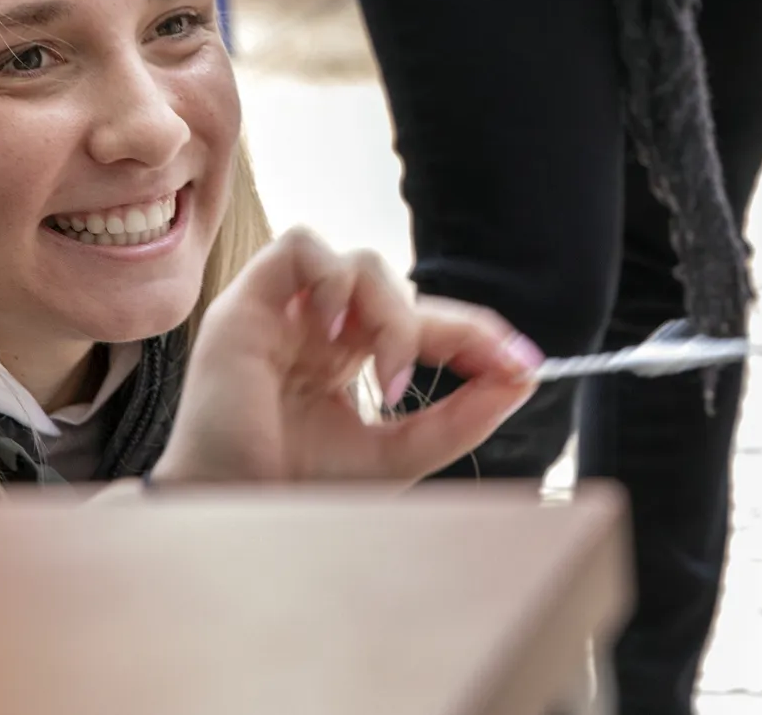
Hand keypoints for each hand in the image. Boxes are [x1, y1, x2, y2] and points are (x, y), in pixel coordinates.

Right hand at [149, 228, 542, 486]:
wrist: (235, 515)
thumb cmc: (303, 490)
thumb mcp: (401, 455)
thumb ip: (459, 419)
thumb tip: (522, 378)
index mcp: (350, 361)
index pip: (425, 325)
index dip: (477, 334)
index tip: (525, 364)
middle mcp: (319, 329)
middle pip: (399, 288)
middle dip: (444, 328)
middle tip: (470, 372)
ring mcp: (285, 312)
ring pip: (361, 263)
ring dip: (391, 314)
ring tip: (384, 377)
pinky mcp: (247, 302)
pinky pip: (301, 246)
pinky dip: (333, 280)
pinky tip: (336, 338)